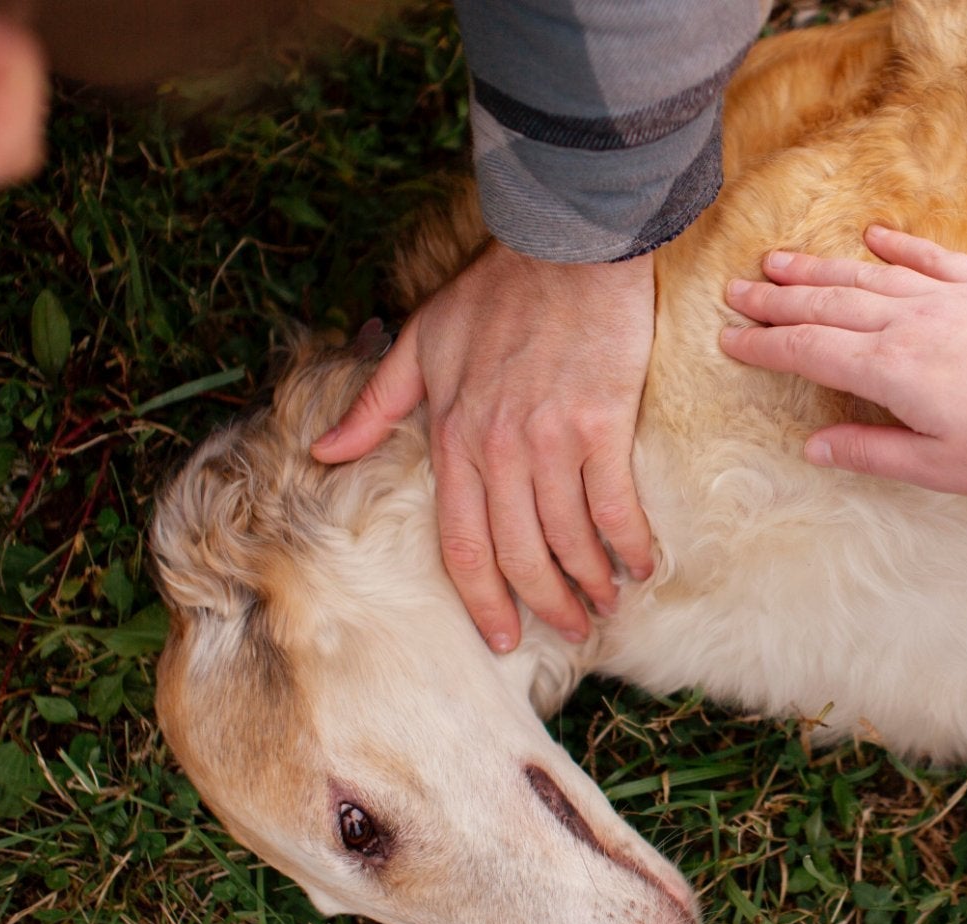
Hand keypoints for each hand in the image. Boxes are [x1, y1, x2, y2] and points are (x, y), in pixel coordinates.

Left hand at [311, 243, 655, 650]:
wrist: (565, 243)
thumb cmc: (496, 290)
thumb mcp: (420, 342)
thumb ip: (375, 404)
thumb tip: (324, 452)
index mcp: (453, 438)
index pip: (463, 545)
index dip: (483, 601)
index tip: (501, 637)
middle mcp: (497, 451)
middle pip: (518, 556)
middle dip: (544, 605)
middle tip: (569, 630)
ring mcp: (550, 441)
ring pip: (568, 540)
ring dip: (590, 583)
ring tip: (605, 604)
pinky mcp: (600, 425)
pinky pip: (613, 506)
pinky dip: (629, 544)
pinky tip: (643, 566)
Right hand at [720, 225, 966, 494]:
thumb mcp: (941, 468)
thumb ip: (872, 453)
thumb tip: (814, 447)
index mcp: (891, 371)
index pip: (809, 352)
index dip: (764, 346)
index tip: (728, 340)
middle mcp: (909, 324)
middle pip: (826, 305)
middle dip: (775, 299)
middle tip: (735, 290)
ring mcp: (948, 298)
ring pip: (867, 276)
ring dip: (818, 268)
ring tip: (778, 261)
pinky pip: (929, 258)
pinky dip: (896, 246)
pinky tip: (873, 237)